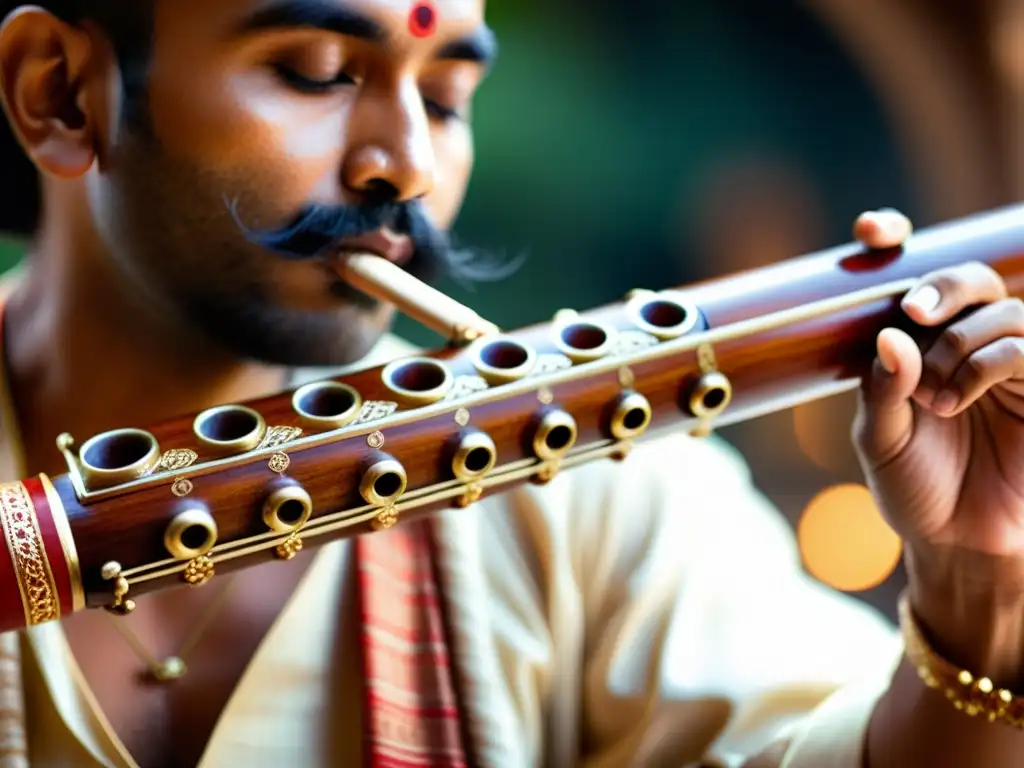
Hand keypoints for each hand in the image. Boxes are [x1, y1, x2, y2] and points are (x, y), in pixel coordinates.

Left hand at [849, 208, 1023, 680]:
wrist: (957, 543)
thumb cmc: (913, 487)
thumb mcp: (879, 441)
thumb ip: (881, 390)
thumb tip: (889, 335)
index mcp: (919, 342)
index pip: (915, 274)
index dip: (895, 238)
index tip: (871, 231)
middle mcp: (967, 342)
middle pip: (969, 278)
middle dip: (941, 285)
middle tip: (912, 312)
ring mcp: (1012, 362)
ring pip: (1003, 311)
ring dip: (960, 342)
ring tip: (931, 396)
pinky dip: (987, 362)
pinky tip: (954, 398)